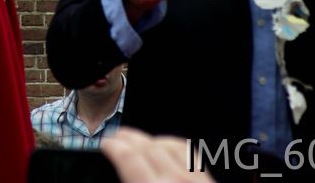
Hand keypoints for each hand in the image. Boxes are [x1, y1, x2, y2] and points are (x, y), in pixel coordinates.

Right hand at [101, 127, 215, 182]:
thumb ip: (127, 182)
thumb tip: (117, 174)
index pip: (128, 157)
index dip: (113, 145)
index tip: (105, 143)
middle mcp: (175, 181)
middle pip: (147, 146)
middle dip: (127, 137)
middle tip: (115, 136)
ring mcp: (195, 179)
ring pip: (169, 144)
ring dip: (149, 139)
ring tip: (137, 139)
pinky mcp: (208, 181)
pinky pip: (189, 152)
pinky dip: (173, 144)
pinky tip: (167, 146)